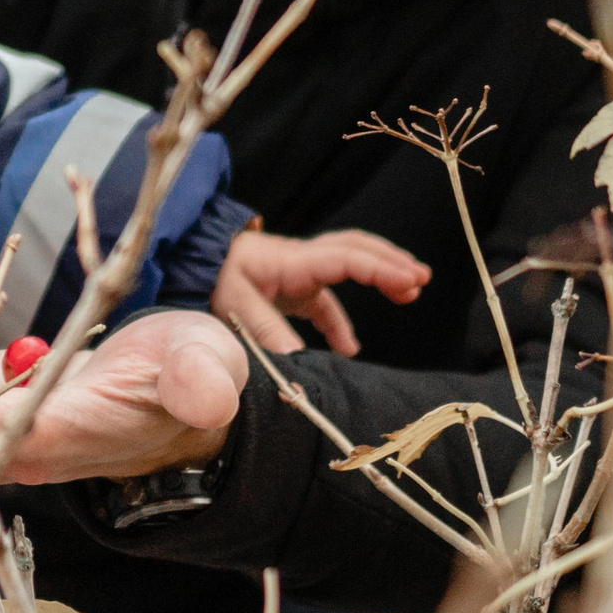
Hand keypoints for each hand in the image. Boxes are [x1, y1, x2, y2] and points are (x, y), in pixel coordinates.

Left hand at [211, 228, 430, 356]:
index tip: (411, 282)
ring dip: (378, 277)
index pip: (347, 258)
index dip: (381, 269)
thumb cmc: (212, 277)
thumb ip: (267, 331)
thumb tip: (298, 363)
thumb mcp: (235, 305)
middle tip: (422, 279)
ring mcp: (298, 271)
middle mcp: (301, 260)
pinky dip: (341, 321)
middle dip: (391, 261)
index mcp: (294, 261)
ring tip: (408, 294)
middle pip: (357, 250)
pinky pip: (326, 299)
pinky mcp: (291, 286)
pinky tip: (348, 350)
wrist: (190, 261)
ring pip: (348, 265)